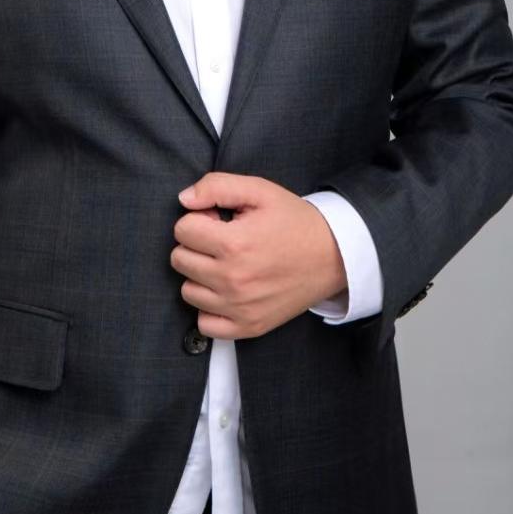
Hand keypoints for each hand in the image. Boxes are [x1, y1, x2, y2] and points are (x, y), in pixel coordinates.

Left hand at [171, 173, 347, 339]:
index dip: (198, 218)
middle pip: (180, 259)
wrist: (333, 255)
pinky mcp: (248, 327)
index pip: (182, 230)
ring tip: (226, 263)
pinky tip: (226, 290)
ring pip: (188, 291)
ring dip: (200, 275)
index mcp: (234, 244)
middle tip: (223, 239)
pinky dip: (209, 308)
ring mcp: (240, 308)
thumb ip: (216, 186)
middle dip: (196, 244)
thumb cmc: (294, 221)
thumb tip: (184, 199)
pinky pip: (204, 324)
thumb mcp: (259, 190)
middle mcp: (233, 280)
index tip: (218, 219)